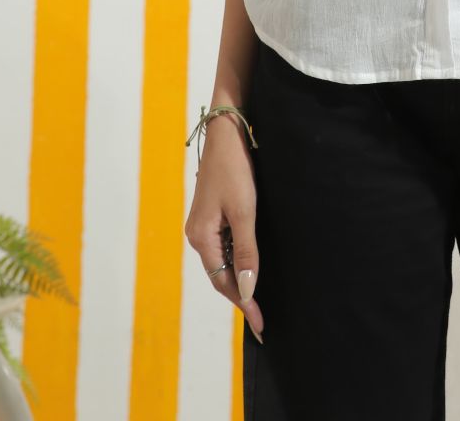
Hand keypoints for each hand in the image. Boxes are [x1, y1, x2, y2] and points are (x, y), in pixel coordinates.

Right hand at [184, 116, 264, 341]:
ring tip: (260, 299)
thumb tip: (246, 289)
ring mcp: (203, 224)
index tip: (261, 324)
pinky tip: (251, 265)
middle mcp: (197, 234)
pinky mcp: (212, 214)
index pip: (223, 282)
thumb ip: (246, 251)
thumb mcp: (245, 212)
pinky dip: (238, 259)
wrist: (227, 134)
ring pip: (222, 261)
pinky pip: (225, 246)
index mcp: (201, 237)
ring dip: (239, 278)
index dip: (243, 303)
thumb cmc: (236, 170)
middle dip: (241, 296)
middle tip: (262, 319)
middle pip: (220, 275)